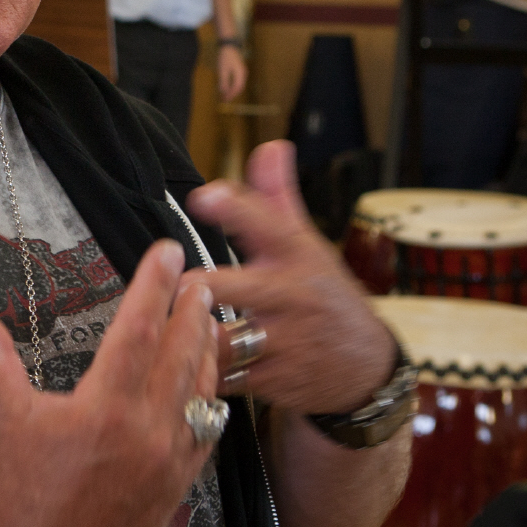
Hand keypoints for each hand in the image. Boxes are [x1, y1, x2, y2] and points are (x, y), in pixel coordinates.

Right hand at [0, 240, 221, 526]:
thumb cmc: (19, 495)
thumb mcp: (6, 418)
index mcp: (105, 407)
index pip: (138, 330)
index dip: (154, 286)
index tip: (166, 253)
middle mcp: (146, 432)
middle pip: (181, 354)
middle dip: (191, 311)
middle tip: (197, 278)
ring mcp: (168, 463)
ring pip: (202, 393)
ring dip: (206, 351)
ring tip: (208, 320)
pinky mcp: (176, 490)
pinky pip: (205, 436)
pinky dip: (209, 402)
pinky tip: (208, 387)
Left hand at [187, 141, 393, 414]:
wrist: (365, 368)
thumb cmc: (324, 296)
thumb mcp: (309, 245)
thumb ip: (278, 198)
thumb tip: (270, 145)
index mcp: (297, 256)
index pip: (268, 223)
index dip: (236, 208)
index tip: (206, 195)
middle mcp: (291, 297)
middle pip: (234, 288)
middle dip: (200, 286)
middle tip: (172, 282)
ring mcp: (283, 343)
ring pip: (222, 337)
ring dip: (190, 332)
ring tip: (161, 323)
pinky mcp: (272, 381)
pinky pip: (222, 376)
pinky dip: (197, 372)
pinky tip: (176, 364)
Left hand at [216, 44, 246, 100]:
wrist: (228, 44)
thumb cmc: (225, 57)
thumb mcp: (222, 70)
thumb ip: (223, 82)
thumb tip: (223, 93)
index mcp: (240, 74)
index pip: (237, 88)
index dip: (231, 95)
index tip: (224, 100)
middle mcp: (243, 74)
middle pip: (239, 87)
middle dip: (232, 94)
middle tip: (224, 99)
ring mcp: (242, 71)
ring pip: (238, 84)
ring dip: (232, 90)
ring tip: (224, 94)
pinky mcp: (239, 69)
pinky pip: (236, 80)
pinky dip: (232, 85)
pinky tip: (226, 86)